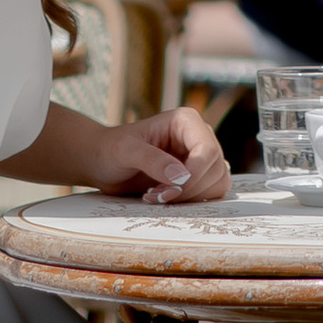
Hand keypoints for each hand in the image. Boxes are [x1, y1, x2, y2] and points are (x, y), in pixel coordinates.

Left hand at [91, 107, 228, 202]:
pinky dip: (193, 201)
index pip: (207, 151)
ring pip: (218, 182)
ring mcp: (201, 156)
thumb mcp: (125, 151)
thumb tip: (180, 175)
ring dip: (190, 197)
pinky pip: (212, 192)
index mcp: (186, 120)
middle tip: (156, 195)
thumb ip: (151, 160)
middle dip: (187, 190)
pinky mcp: (199, 174)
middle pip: (215, 169)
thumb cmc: (112, 149)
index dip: (192, 176)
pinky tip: (167, 197)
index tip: (167, 191)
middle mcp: (199, 135)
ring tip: (158, 195)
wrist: (104, 162)